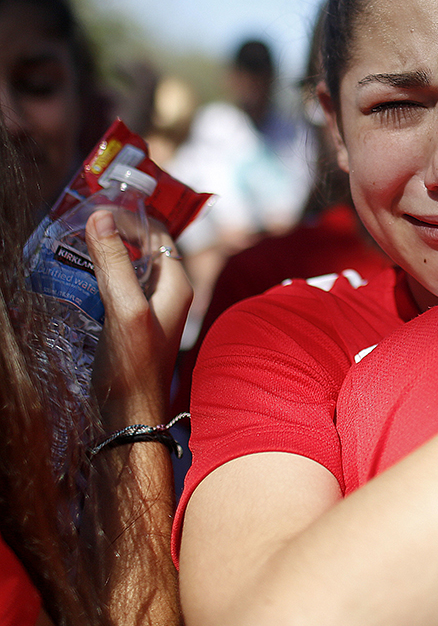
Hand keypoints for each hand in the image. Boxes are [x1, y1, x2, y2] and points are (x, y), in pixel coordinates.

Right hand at [86, 209, 191, 419]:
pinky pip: (119, 287)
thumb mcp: (124, 308)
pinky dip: (100, 275)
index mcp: (177, 284)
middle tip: (80, 223)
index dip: (130, 218)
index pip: (158, 233)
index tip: (96, 211)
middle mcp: (169, 293)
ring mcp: (152, 308)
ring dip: (105, 254)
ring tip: (73, 244)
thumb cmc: (132, 365)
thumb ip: (114, 263)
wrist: (130, 415)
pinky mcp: (133, 322)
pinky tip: (77, 277)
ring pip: (130, 267)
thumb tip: (101, 216)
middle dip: (115, 232)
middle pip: (143, 248)